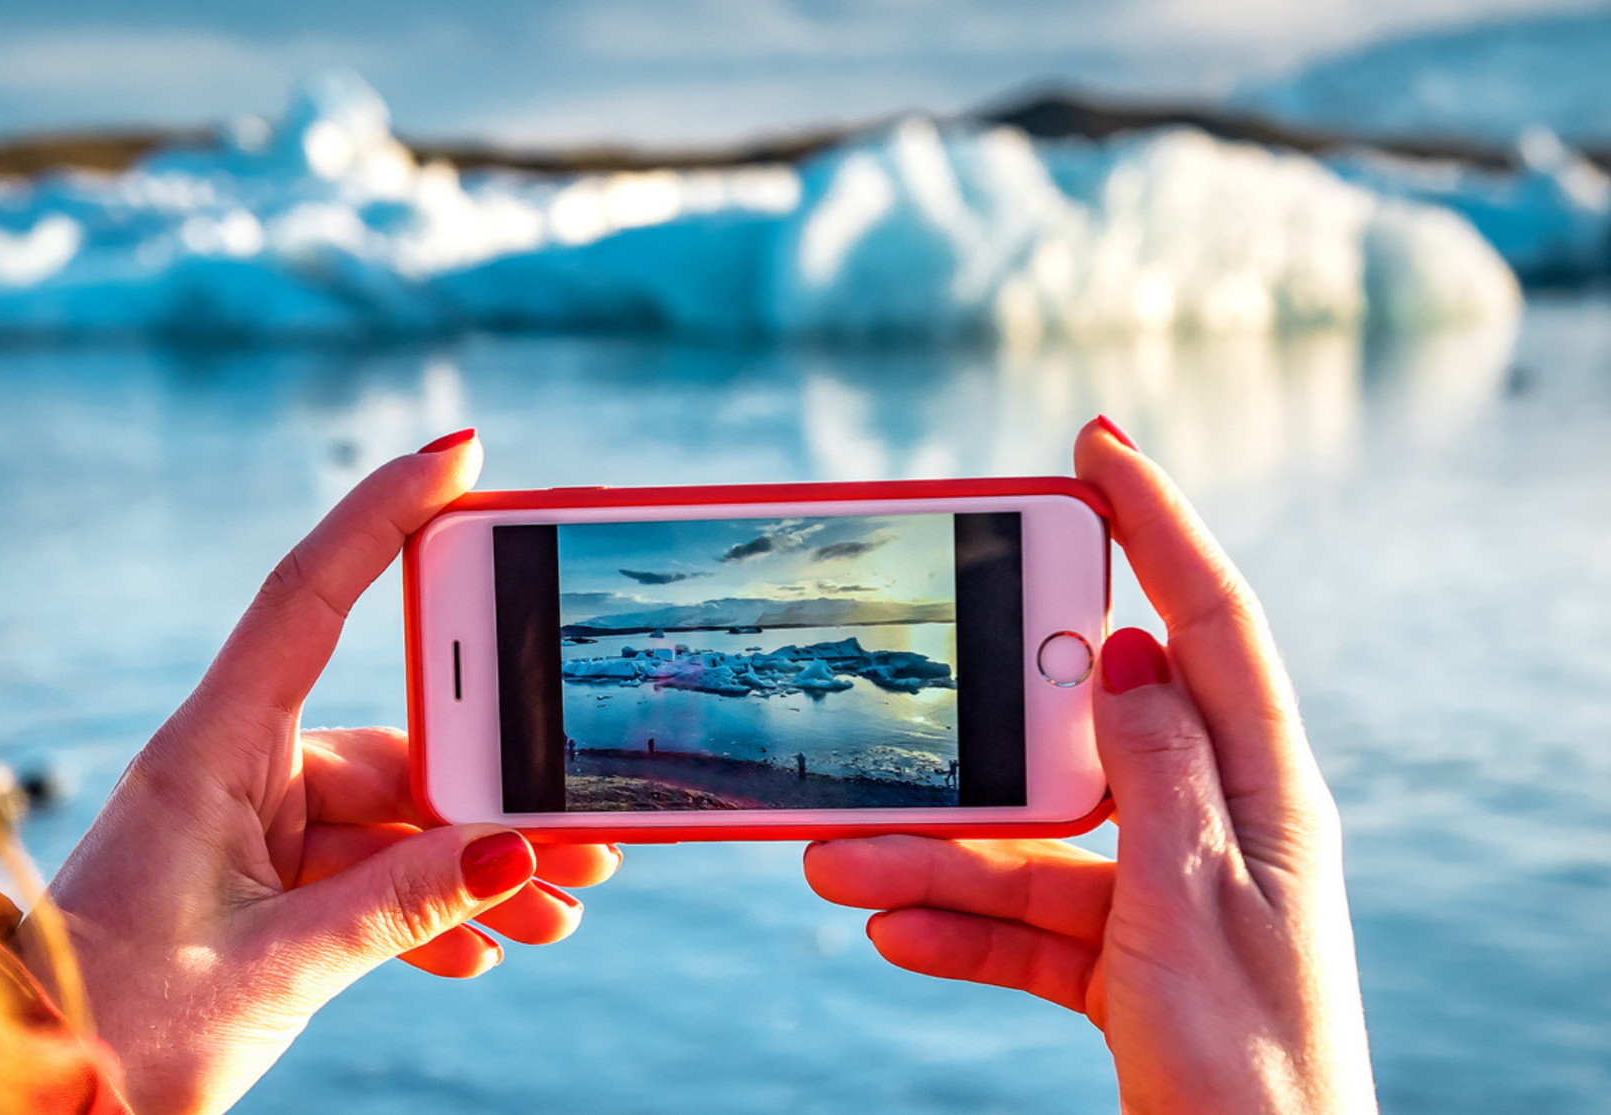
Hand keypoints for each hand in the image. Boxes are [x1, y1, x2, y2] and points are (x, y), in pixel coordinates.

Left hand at [24, 434, 620, 1114]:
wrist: (41, 1101)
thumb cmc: (119, 1027)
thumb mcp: (280, 965)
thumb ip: (402, 905)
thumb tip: (516, 857)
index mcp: (209, 753)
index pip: (309, 597)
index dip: (385, 514)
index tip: (463, 454)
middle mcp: (231, 773)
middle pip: (391, 741)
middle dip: (492, 788)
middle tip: (580, 827)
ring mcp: (246, 831)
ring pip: (389, 820)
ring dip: (470, 866)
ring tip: (556, 909)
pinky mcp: (257, 887)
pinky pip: (360, 873)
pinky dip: (423, 907)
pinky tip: (482, 948)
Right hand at [803, 418, 1376, 1113]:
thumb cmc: (1254, 1067)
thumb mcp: (1197, 905)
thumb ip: (1161, 771)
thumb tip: (1125, 649)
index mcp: (1260, 791)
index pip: (1209, 622)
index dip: (1154, 522)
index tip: (1092, 443)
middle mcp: (1210, 824)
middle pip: (1077, 735)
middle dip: (970, 732)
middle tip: (895, 692)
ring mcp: (1158, 891)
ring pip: (1026, 841)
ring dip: (930, 851)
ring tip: (835, 860)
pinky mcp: (1118, 955)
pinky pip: (1021, 920)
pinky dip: (954, 926)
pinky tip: (887, 928)